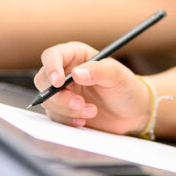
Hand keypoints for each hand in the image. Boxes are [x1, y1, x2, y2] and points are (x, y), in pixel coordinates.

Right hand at [35, 42, 150, 133]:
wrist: (132, 112)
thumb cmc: (126, 87)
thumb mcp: (117, 75)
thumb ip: (98, 71)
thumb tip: (77, 73)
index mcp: (75, 55)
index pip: (52, 56)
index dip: (51, 67)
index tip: (59, 82)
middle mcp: (65, 72)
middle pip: (43, 80)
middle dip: (59, 95)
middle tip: (80, 103)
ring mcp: (63, 92)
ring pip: (48, 101)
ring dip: (67, 110)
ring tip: (92, 111)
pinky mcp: (64, 110)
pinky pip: (55, 116)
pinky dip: (68, 120)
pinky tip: (84, 120)